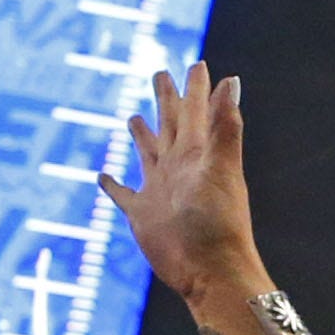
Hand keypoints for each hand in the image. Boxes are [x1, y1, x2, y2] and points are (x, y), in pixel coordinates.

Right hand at [101, 63, 257, 302]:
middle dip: (167, 100)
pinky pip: (123, 196)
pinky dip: (112, 186)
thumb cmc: (218, 222)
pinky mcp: (143, 216)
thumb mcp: (220, 167)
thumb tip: (232, 80)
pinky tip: (102, 175)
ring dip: (142, 135)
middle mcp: (179, 168)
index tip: (196, 63)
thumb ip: (224, 126)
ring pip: (148, 154)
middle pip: (171, 125)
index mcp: (199, 154)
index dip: (196, 87)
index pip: (196, 112)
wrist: (210, 272)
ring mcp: (160, 191)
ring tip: (134, 117)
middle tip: (160, 73)